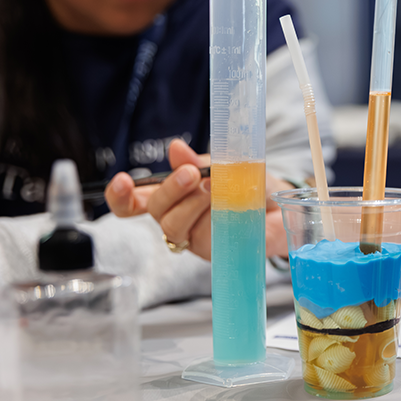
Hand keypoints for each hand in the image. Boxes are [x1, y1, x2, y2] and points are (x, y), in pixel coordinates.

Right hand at [105, 140, 294, 259]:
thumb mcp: (225, 164)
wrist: (280, 205)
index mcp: (172, 196)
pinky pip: (203, 239)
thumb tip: (175, 149)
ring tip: (214, 188)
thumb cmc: (247, 184)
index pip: (133, 202)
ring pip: (175, 227)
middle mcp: (176, 218)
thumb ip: (200, 160)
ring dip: (192, 204)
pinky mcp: (212, 251)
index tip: (121, 181)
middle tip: (193, 173)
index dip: (120, 196)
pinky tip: (227, 207)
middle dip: (171, 190)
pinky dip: (214, 220)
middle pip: (155, 211)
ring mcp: (193, 238)